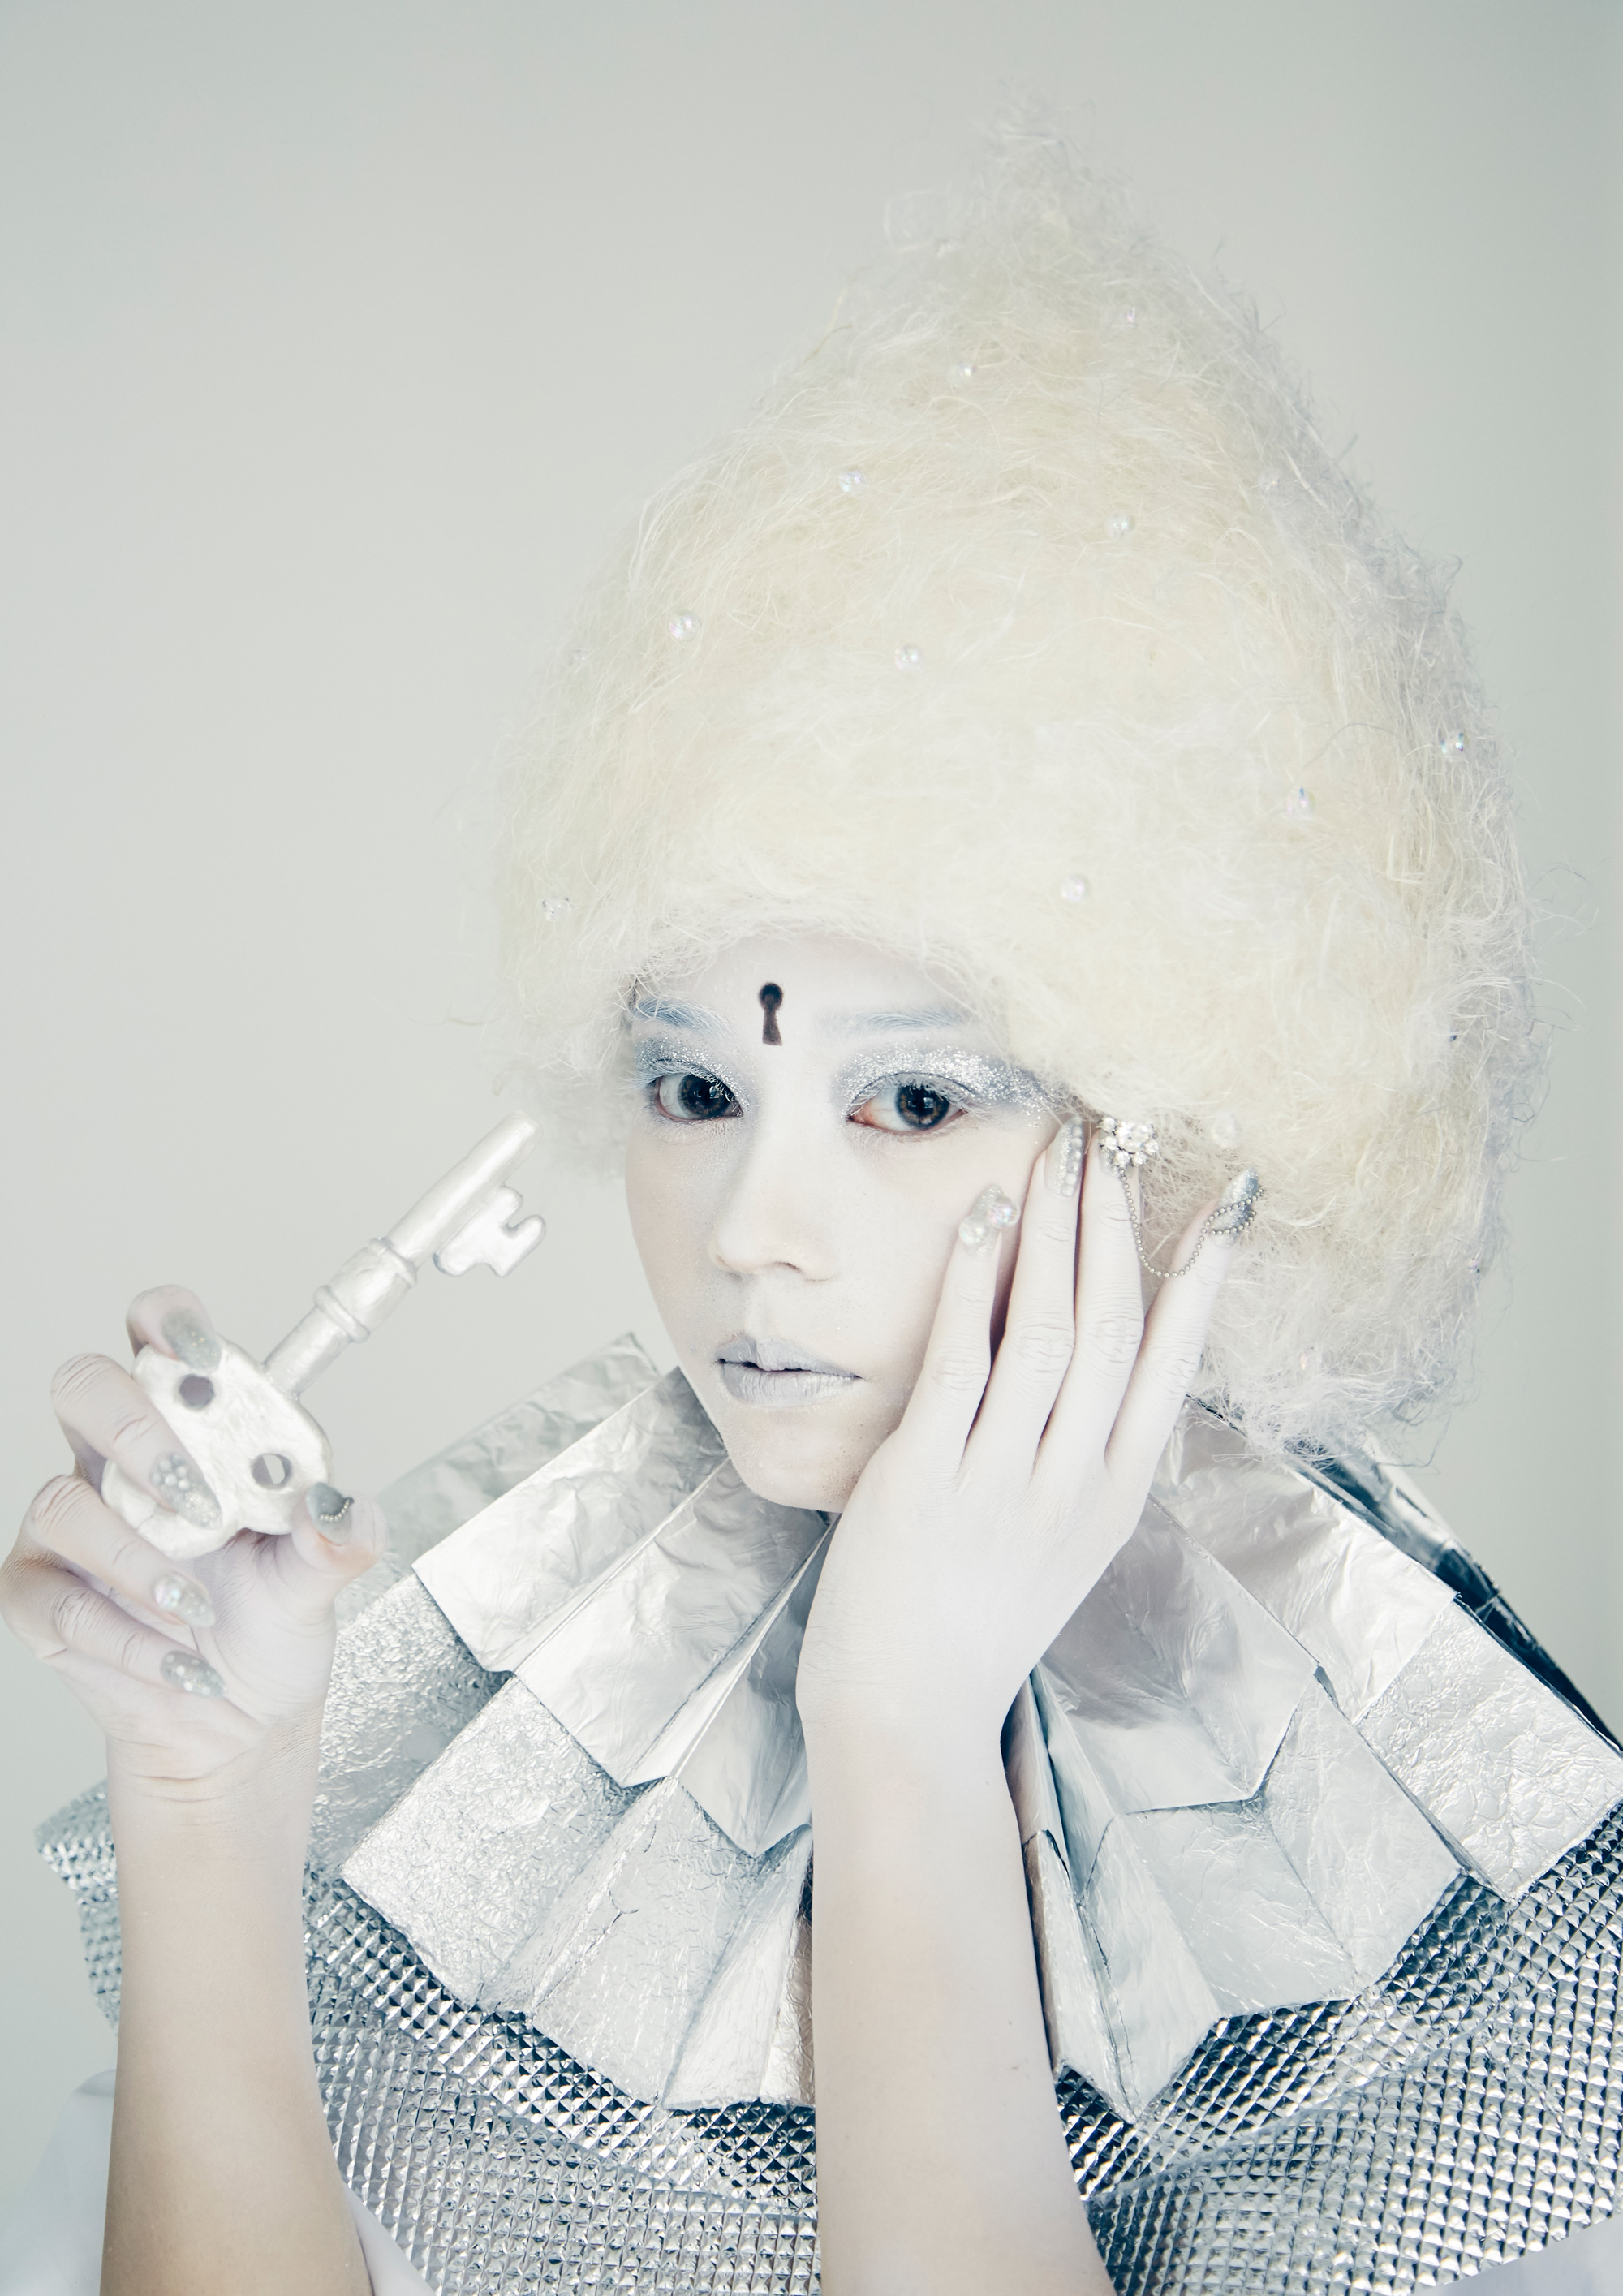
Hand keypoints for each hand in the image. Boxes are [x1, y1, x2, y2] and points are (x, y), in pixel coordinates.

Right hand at [0, 1286, 383, 1796]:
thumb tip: (337, 1505)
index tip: (203, 1355)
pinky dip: (125, 1636)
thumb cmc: (266, 1627)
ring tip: (198, 1608)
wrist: (235, 1722)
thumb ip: (336, 1539)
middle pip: (84, 1388)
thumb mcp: (317, 1580)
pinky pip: (56, 1598)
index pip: (158, 1339)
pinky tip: (179, 1659)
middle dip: (136, 1431)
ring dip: (136, 1559)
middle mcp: (118, 1464)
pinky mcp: (41, 1595)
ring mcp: (71, 1528)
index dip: (168, 1325)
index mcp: (189, 1431)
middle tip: (195, 1497)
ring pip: (62, 1502)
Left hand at [795, 1118, 1241, 1751]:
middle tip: (1117, 1137)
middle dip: (1117, 1221)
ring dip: (1054, 1229)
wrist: (907, 1712)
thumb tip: (1098, 1347)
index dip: (1201, 1273)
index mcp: (1116, 1494)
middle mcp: (1073, 1481)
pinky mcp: (925, 1478)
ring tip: (1059, 1153)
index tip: (1222, 1199)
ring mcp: (1001, 1479)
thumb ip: (1086, 1451)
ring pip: (1047, 1327)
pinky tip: (984, 1217)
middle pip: (1112, 1324)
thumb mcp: (1065, 1537)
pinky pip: (959, 1359)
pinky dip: (974, 1279)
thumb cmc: (978, 1618)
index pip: (1173, 1362)